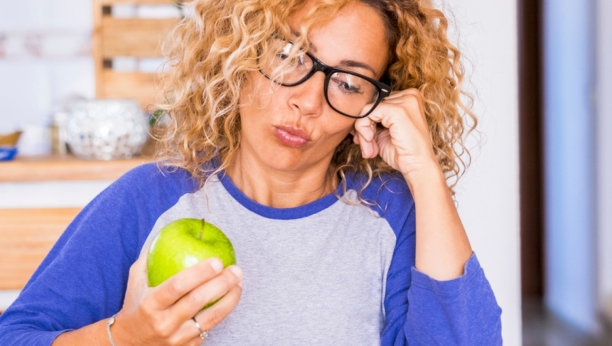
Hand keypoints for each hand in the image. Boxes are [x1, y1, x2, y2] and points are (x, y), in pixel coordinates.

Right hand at [111, 239, 242, 345]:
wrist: (129, 343)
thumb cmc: (136, 304)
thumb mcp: (136, 280)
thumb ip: (149, 255)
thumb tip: (165, 228)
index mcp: (150, 304)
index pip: (177, 286)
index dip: (199, 273)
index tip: (217, 261)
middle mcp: (164, 323)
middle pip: (198, 301)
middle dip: (222, 284)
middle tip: (236, 270)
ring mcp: (177, 339)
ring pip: (210, 319)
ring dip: (230, 300)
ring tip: (239, 284)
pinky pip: (210, 329)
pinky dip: (223, 313)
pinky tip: (231, 298)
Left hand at [350, 89, 437, 180]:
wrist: (418, 166)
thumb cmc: (403, 152)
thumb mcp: (384, 131)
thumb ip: (372, 120)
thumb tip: (353, 115)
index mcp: (408, 98)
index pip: (377, 102)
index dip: (368, 121)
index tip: (366, 139)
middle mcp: (408, 95)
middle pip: (372, 104)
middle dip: (364, 127)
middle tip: (368, 146)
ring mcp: (404, 101)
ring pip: (367, 109)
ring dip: (362, 132)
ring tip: (370, 149)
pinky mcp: (397, 110)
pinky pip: (367, 113)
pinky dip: (363, 129)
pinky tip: (371, 142)